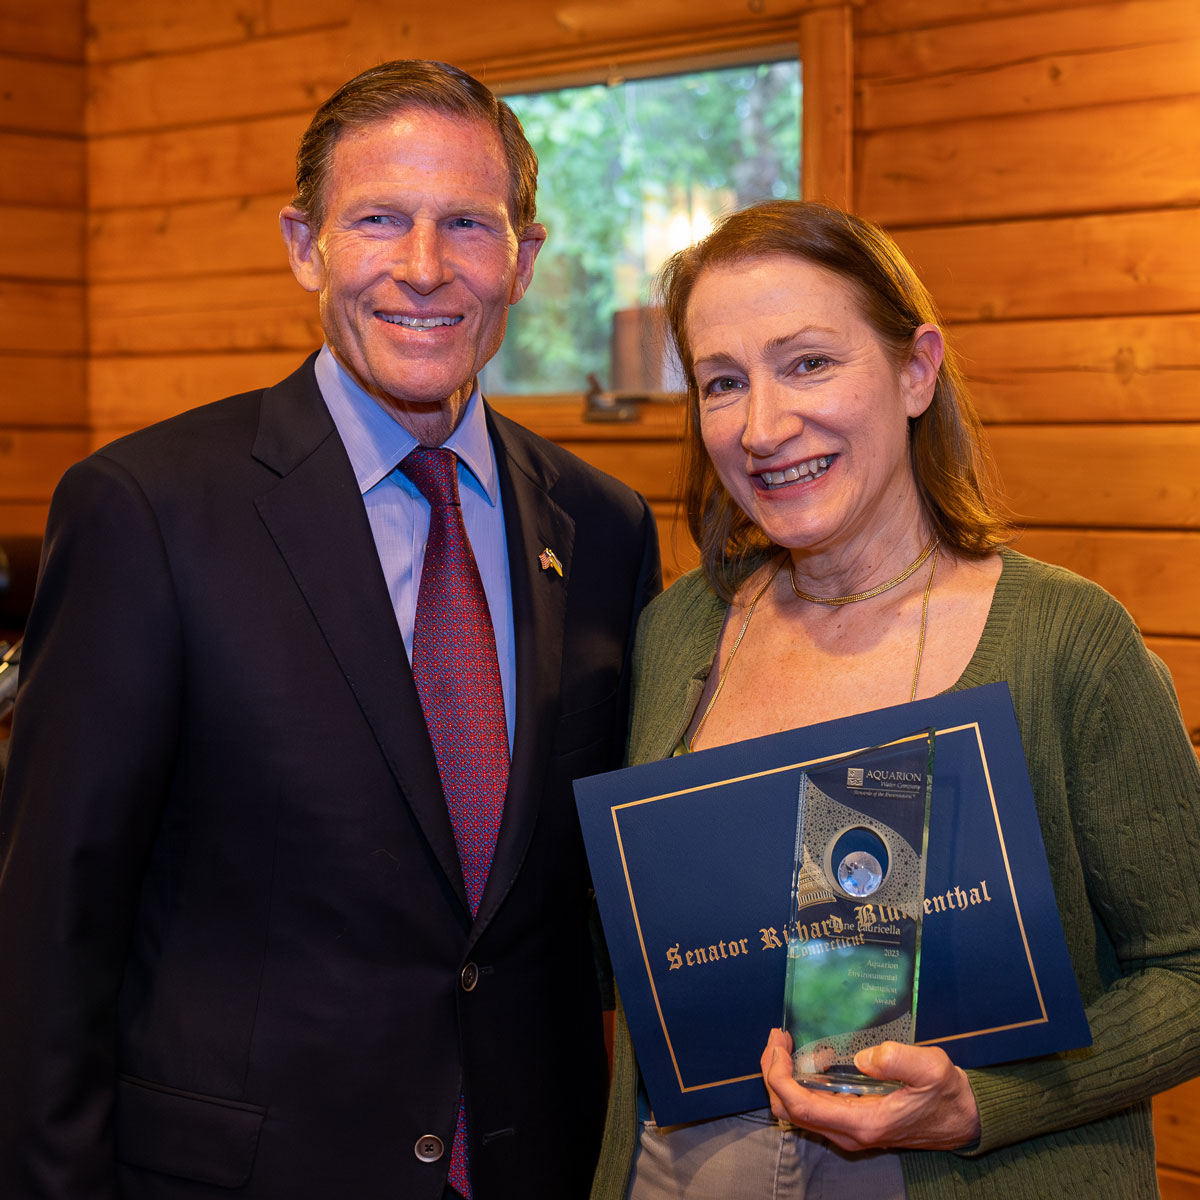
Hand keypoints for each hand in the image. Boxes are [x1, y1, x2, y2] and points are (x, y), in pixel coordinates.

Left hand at [761, 1028, 980, 1152]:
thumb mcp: (931, 1068)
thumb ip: (898, 1060)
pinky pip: (812, 1107)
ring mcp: (848, 1130)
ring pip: (797, 1111)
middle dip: (774, 1073)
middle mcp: (848, 1133)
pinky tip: (809, 1056)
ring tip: (786, 1042)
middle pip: (789, 1110)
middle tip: (777, 1037)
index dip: (780, 1077)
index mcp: (862, 1124)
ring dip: (784, 1077)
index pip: (801, 1108)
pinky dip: (799, 1082)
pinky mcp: (851, 1122)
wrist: (961, 1119)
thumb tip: (863, 1057)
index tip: (778, 1045)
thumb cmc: (945, 1093)